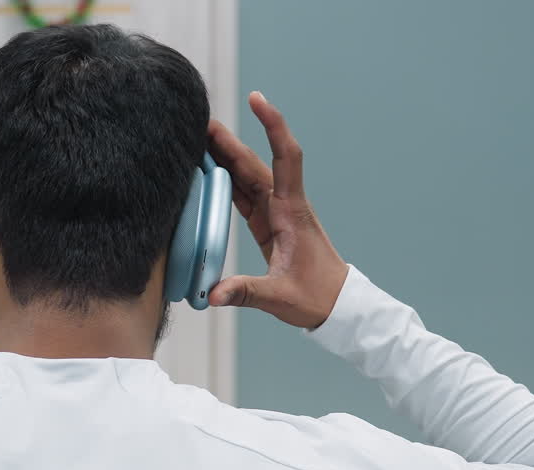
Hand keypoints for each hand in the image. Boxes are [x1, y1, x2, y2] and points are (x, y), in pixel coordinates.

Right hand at [206, 92, 347, 328]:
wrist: (337, 305)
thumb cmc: (317, 297)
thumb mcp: (281, 297)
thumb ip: (245, 292)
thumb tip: (214, 294)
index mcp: (292, 212)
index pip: (285, 157)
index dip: (273, 126)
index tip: (257, 99)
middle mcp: (284, 204)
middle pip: (254, 162)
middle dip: (229, 140)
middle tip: (199, 121)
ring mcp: (275, 212)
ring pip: (246, 175)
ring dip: (224, 156)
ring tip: (196, 139)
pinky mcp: (267, 223)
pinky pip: (243, 193)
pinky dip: (225, 179)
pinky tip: (206, 169)